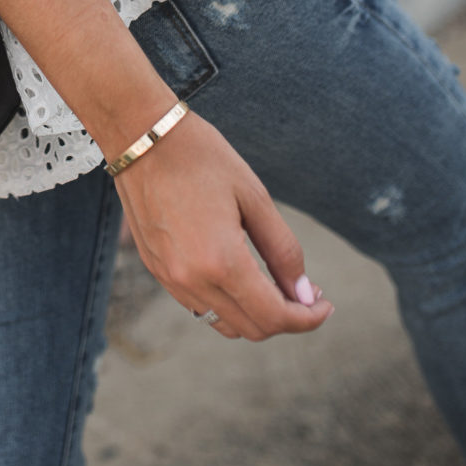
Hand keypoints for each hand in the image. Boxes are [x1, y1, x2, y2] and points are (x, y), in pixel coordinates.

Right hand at [113, 110, 334, 340]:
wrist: (140, 136)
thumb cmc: (201, 157)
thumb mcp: (254, 196)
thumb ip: (283, 250)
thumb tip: (305, 294)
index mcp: (221, 262)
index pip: (274, 317)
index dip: (307, 319)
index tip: (325, 305)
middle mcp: (191, 280)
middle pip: (251, 329)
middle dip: (286, 318)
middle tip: (307, 292)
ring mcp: (169, 278)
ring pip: (223, 323)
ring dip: (255, 315)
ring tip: (275, 286)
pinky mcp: (156, 269)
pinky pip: (199, 305)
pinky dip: (227, 303)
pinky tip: (240, 275)